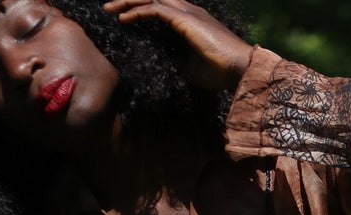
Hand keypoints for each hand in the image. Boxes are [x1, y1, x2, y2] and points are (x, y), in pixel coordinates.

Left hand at [102, 0, 252, 91]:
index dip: (141, 8)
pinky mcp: (185, 19)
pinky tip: (123, 19)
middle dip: (130, 0)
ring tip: (110, 9)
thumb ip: (174, 59)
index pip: (161, 7)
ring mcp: (187, 13)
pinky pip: (155, 9)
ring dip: (128, 2)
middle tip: (110, 8)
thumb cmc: (220, 71)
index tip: (123, 17)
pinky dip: (137, 12)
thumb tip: (158, 60)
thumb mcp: (189, 67)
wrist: (240, 68)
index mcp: (192, 21)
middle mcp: (189, 11)